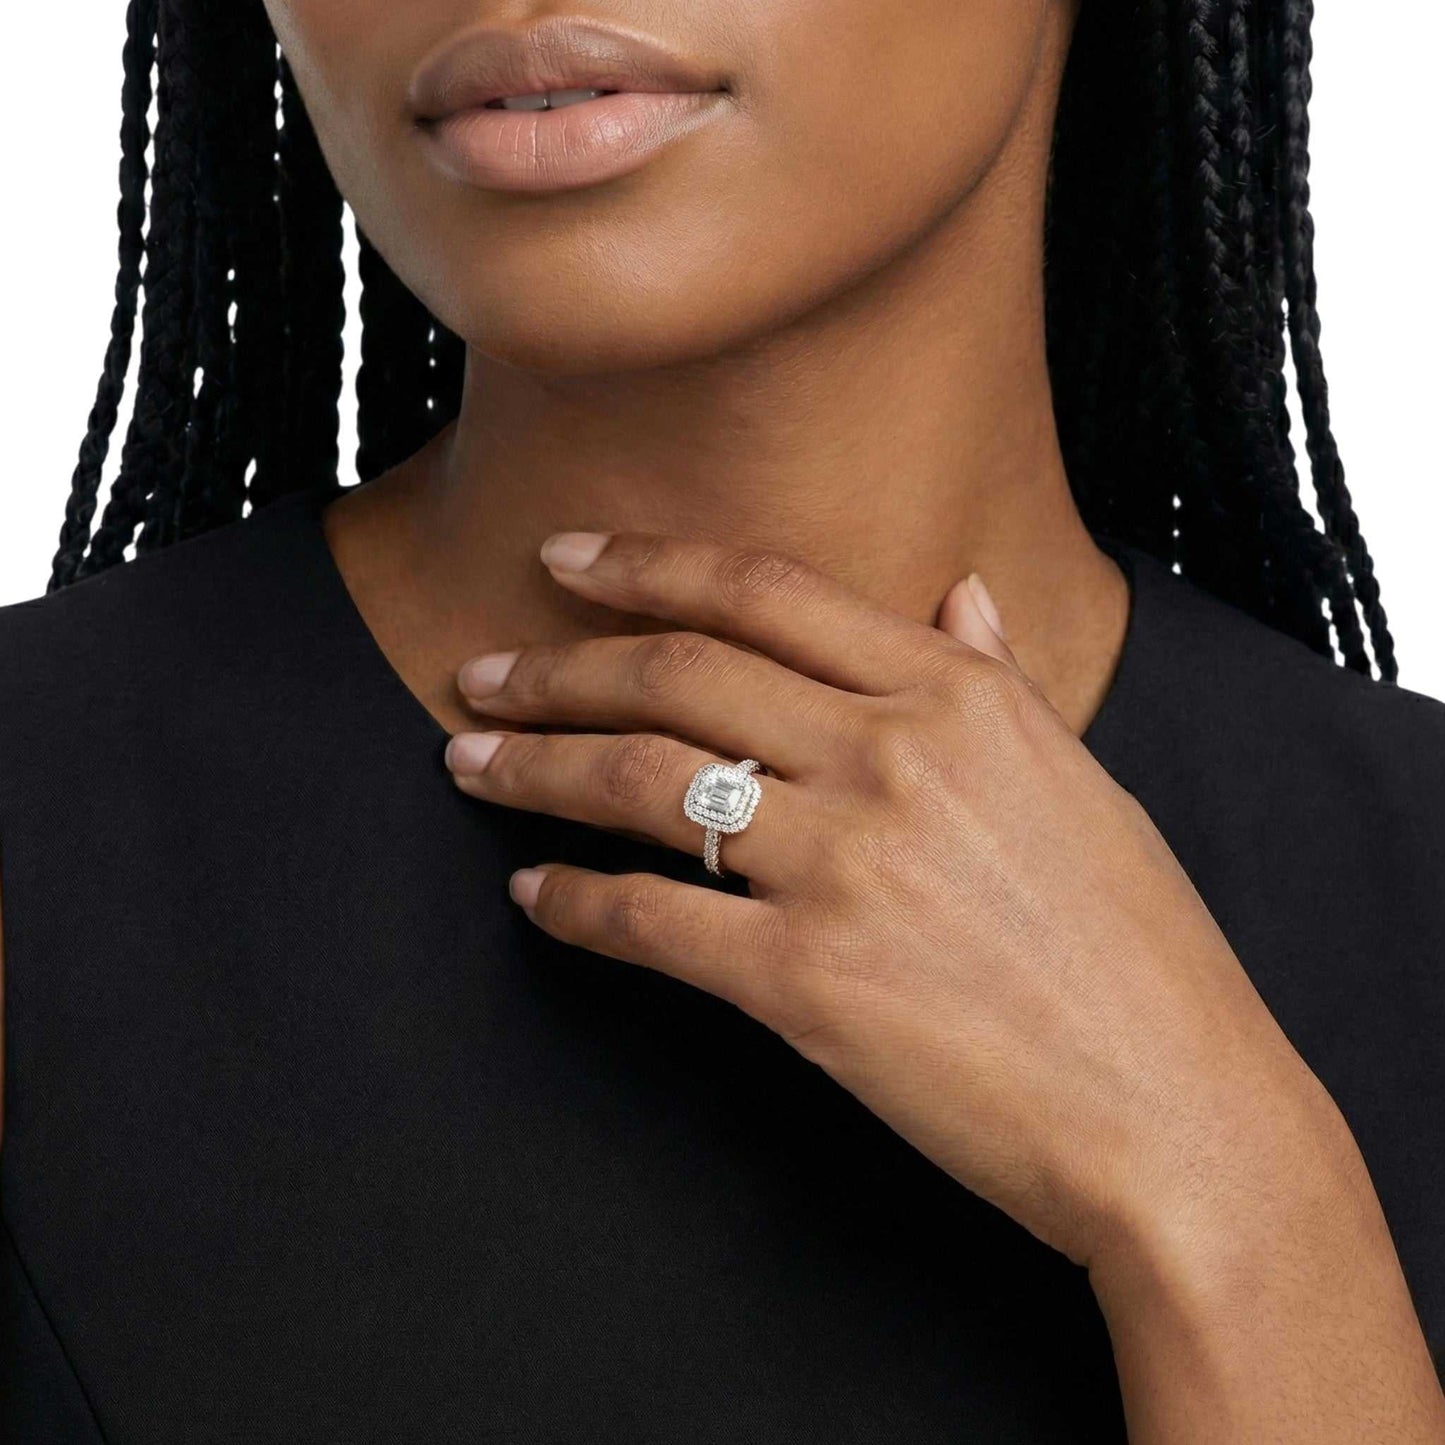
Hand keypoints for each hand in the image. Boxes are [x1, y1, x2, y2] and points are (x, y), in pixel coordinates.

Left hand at [443, 530, 1341, 1268]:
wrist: (1176, 1111)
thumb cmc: (1137, 950)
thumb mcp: (1078, 781)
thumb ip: (998, 679)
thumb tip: (958, 595)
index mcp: (956, 696)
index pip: (764, 591)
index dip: (647, 563)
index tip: (568, 556)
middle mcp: (891, 757)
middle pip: (678, 674)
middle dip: (557, 666)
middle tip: (480, 670)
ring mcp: (844, 865)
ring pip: (642, 783)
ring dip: (535, 766)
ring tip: (469, 759)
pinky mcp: (806, 981)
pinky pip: (651, 922)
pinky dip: (575, 905)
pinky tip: (536, 895)